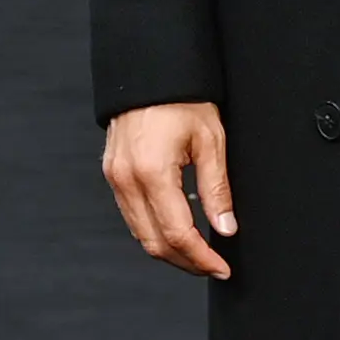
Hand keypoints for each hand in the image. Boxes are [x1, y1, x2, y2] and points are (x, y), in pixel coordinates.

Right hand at [102, 103, 237, 279]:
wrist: (149, 71)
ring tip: (199, 254)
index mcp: (153, 172)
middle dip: (186, 262)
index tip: (222, 267)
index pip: (178, 234)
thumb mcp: (210, 141)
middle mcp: (127, 180)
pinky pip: (132, 215)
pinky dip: (154, 231)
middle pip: (155, 243)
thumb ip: (217, 189)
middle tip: (213, 267)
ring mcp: (115, 178)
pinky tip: (177, 231)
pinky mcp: (113, 174)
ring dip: (169, 251)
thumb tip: (225, 228)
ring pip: (140, 234)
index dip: (202, 257)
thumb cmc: (182, 98)